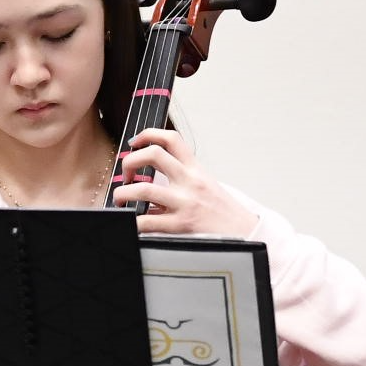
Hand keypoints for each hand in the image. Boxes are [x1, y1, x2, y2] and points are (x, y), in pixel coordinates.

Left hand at [110, 127, 253, 237]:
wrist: (243, 231)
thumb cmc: (222, 210)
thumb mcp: (205, 184)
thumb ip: (181, 178)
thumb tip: (150, 179)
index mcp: (195, 169)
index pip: (171, 139)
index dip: (148, 134)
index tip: (135, 142)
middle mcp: (190, 181)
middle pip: (153, 155)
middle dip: (129, 162)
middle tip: (126, 175)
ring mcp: (184, 202)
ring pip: (143, 189)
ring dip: (123, 193)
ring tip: (121, 199)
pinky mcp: (180, 225)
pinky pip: (147, 221)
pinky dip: (132, 222)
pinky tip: (132, 223)